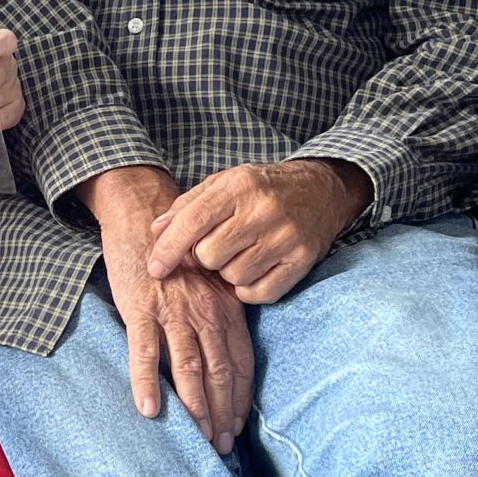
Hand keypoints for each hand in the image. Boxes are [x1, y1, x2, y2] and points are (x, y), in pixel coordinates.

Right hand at [81, 166, 254, 451]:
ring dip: (195, 407)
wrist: (144, 217)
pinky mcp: (140, 309)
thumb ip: (221, 317)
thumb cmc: (178, 255)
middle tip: (221, 446)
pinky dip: (146, 383)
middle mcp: (205, 312)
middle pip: (219, 372)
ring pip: (188, 368)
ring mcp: (173, 312)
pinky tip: (150, 410)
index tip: (238, 428)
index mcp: (225, 307)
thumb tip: (226, 358)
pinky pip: (144, 352)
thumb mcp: (211, 283)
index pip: (240, 362)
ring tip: (198, 439)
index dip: (241, 398)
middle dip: (222, 413)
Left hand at [146, 158, 371, 304]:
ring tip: (242, 253)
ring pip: (233, 277)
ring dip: (229, 272)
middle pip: (210, 256)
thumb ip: (188, 206)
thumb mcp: (225, 183)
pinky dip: (249, 289)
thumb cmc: (264, 188)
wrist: (322, 190)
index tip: (155, 268)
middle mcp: (264, 210)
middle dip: (206, 257)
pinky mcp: (302, 260)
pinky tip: (255, 268)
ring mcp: (286, 237)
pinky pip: (259, 293)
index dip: (168, 249)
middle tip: (220, 246)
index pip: (193, 222)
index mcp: (240, 186)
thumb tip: (156, 232)